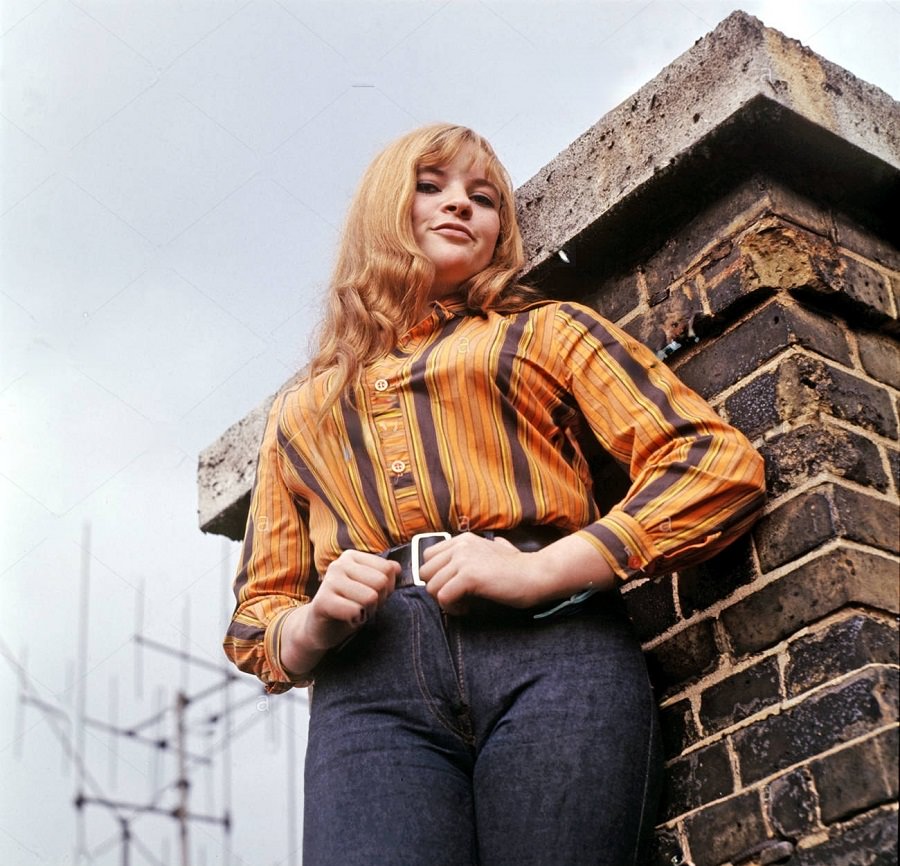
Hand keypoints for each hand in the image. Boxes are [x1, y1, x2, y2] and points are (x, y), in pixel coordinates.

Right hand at [279, 550, 399, 675]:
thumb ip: (384, 576)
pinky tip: (347, 619)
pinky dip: (356, 620)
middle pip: (381, 582)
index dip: (387, 588)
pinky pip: (355, 610)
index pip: (388, 568)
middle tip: (364, 607)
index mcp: (352, 557)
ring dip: (368, 611)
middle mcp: (339, 564)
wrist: (320, 628)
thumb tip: (397, 568)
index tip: (372, 595)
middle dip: (379, 601)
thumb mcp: (371, 588)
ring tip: (355, 612)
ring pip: (370, 597)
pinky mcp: (322, 601)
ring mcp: (329, 581)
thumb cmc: (349, 605)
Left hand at [418, 531, 616, 615]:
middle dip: (437, 589)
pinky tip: (467, 609)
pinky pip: (443, 597)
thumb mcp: (501, 549)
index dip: (436, 576)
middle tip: (457, 599)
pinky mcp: (469, 576)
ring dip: (444, 601)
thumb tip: (498, 542)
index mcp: (463, 539)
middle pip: (425, 572)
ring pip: (432, 586)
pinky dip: (452, 608)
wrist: (537, 575)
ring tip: (463, 605)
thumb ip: (489, 547)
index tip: (453, 587)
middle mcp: (460, 545)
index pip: (428, 557)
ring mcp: (464, 559)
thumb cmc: (520, 568)